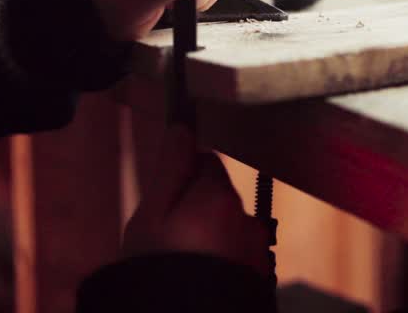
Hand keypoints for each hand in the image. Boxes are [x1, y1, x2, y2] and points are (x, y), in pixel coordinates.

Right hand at [121, 126, 270, 273]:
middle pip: (220, 195)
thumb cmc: (158, 274)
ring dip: (210, 236)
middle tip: (168, 238)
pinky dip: (222, 261)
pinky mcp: (258, 277)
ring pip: (229, 226)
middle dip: (196, 208)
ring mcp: (256, 250)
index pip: (206, 161)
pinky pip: (237, 254)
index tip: (163, 201)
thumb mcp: (149, 218)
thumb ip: (170, 170)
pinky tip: (201, 278)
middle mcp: (246, 219)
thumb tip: (183, 128)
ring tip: (184, 264)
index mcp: (218, 197)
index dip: (181, 176)